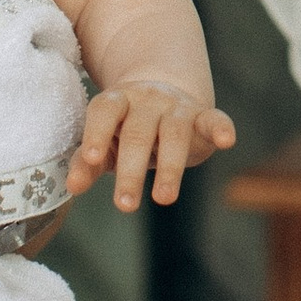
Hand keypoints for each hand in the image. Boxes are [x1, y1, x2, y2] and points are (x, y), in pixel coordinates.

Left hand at [65, 78, 234, 213]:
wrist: (165, 95)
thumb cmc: (126, 129)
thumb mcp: (106, 144)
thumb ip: (88, 163)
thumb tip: (73, 187)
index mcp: (118, 101)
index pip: (104, 112)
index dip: (97, 133)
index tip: (91, 158)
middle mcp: (147, 100)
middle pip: (138, 132)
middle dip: (132, 170)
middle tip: (125, 205)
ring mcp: (176, 106)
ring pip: (174, 132)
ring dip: (170, 167)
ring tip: (164, 199)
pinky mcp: (203, 116)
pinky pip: (213, 119)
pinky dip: (221, 128)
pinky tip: (227, 140)